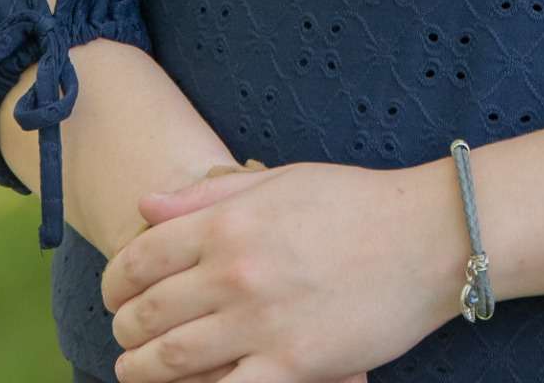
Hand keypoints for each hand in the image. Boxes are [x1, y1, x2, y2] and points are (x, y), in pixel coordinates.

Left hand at [100, 159, 456, 381]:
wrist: (427, 237)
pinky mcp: (290, 366)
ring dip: (141, 370)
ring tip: (135, 370)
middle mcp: (235, 271)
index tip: (116, 293)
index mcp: (230, 220)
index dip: (117, 281)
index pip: (142, 257)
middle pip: (147, 313)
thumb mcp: (281, 179)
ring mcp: (260, 322)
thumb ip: (209, 194)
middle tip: (124, 337)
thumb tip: (146, 204)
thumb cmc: (357, 202)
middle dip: (125, 329)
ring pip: (170, 361)